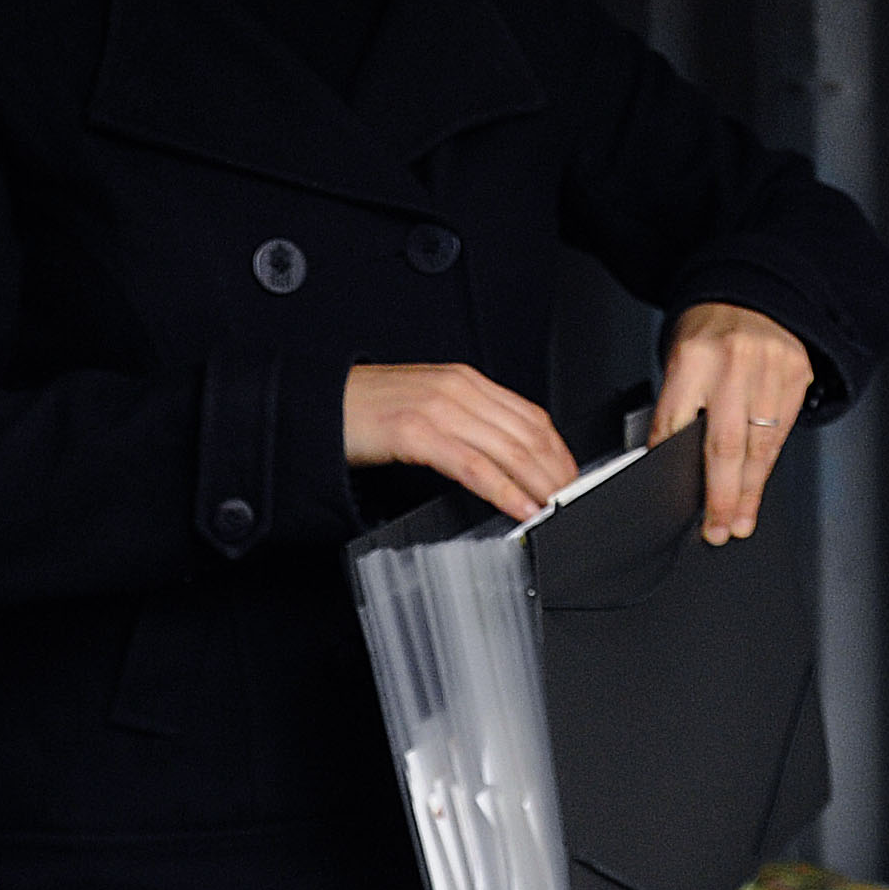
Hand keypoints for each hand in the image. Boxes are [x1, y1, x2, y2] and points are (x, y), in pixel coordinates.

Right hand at [342, 363, 575, 520]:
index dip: (558, 450)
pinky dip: (504, 489)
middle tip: (573, 500)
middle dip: (556, 471)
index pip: (530, 414)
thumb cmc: (365, 411)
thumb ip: (465, 422)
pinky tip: (519, 506)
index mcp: (463, 380)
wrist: (315, 406)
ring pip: (508, 449)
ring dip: (538, 484)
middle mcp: (457, 388)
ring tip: (554, 508)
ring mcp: (437, 408)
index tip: (571, 477)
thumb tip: (503, 457)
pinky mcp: (416, 433)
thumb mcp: (425, 406)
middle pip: (527, 433)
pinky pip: (473, 466)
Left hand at [654, 303, 814, 542]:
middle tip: (716, 529)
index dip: (672, 465)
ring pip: (759, 445)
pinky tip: (756, 488)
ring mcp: (770, 369)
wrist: (751, 294)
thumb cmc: (709, 333)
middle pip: (725, 443)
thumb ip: (678, 405)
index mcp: (693, 357)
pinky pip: (781, 432)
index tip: (672, 500)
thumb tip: (670, 463)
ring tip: (738, 521)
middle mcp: (734, 363)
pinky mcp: (797, 376)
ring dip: (748, 490)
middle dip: (720, 494)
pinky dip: (766, 465)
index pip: (676, 422)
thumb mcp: (679, 359)